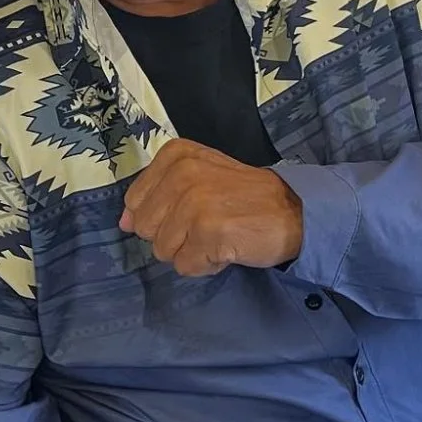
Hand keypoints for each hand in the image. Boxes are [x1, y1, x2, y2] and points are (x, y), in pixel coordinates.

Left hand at [119, 141, 302, 275]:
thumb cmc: (246, 197)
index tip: (193, 210)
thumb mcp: (200, 177)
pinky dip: (207, 265)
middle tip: (208, 224)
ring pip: (163, 251)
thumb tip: (124, 222)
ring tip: (220, 235)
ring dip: (192, 251)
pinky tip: (228, 248)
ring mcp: (195, 203)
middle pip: (146, 229)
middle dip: (174, 236)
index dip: (162, 216)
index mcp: (176, 155)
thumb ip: (158, 194)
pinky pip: (186, 266)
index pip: (135, 203)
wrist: (296, 211)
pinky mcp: (208, 232)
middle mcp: (182, 174)